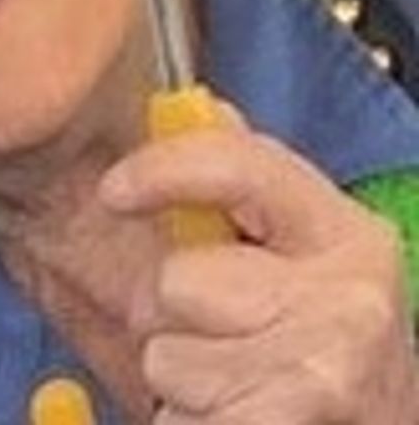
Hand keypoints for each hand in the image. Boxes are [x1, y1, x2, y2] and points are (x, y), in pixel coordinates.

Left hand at [99, 118, 418, 422]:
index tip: (113, 190)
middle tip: (208, 321)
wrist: (389, 420)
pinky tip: (229, 410)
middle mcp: (346, 299)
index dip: (162, 171)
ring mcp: (324, 373)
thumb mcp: (298, 240)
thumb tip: (190, 109)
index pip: (237, 168)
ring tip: (227, 372)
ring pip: (168, 358)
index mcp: (340, 231)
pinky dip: (183, 421)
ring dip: (176, 371)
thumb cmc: (322, 327)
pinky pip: (177, 419)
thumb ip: (241, 176)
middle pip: (180, 282)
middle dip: (167, 305)